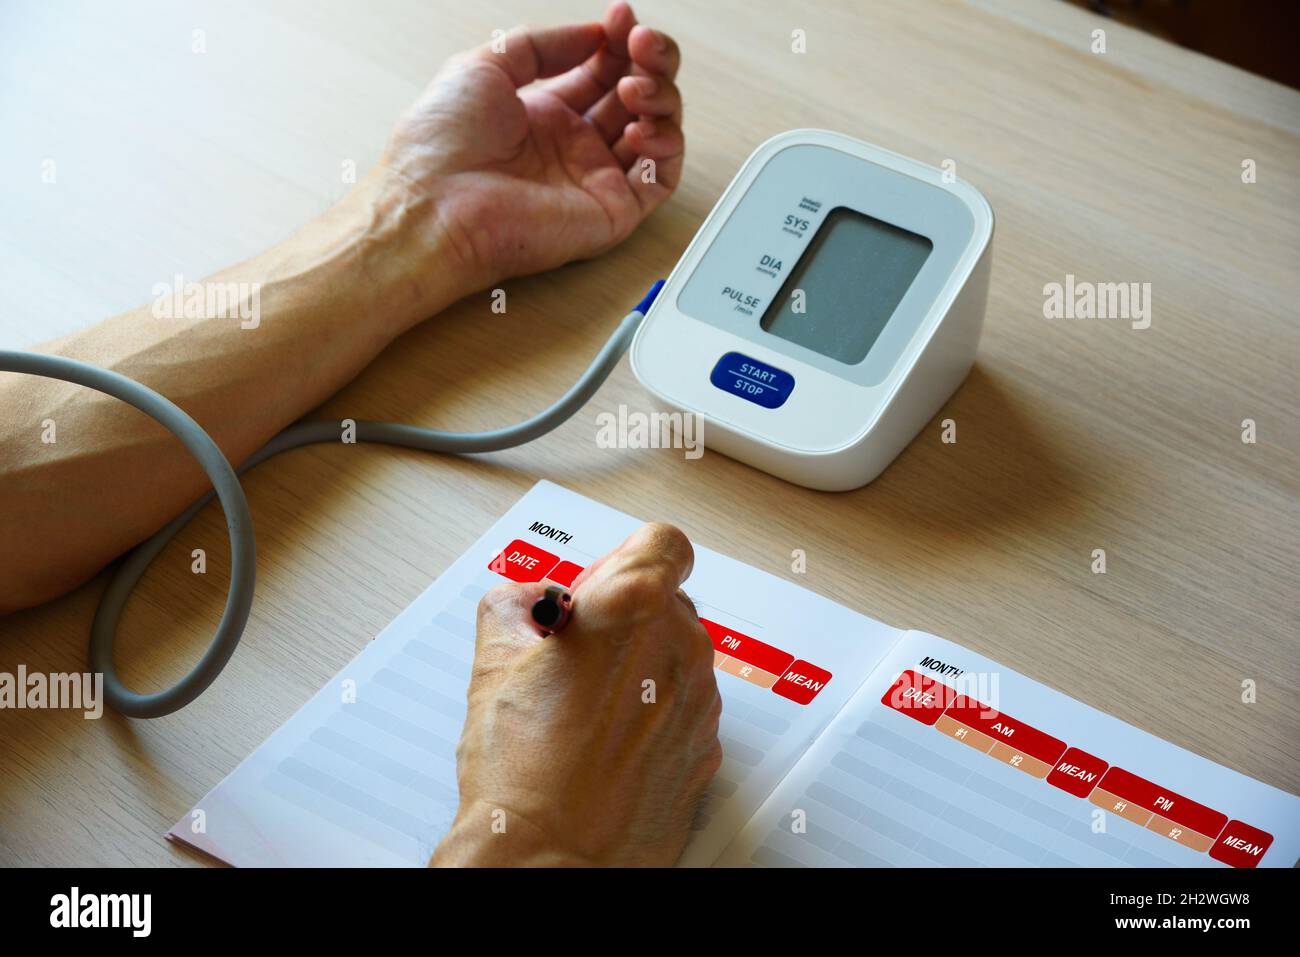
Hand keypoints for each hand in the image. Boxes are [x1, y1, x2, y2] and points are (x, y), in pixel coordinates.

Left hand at [352, 1, 682, 324]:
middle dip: (650, 63)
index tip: (622, 17)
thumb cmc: (441, 146)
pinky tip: (641, 126)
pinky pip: (660, 180)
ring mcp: (594, 178)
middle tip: (642, 44)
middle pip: (636, 97)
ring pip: (657, 132)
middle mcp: (573, 145)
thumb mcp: (485, 65)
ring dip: (660, 98)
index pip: (603, 71)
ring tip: (635, 86)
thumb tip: (592, 34)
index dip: (620, 42)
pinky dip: (666, 147)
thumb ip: (542, 45)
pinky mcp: (611, 212)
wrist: (434, 205)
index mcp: (544, 113)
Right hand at [432, 523, 721, 866]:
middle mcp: (679, 649)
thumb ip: (513, 606)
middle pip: (666, 601)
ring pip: (676, 656)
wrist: (550, 860)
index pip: (662, 543)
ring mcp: (699, 702)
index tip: (600, 587)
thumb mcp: (492, 664)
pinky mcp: (707, 748)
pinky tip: (606, 744)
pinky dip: (653, 714)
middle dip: (625, 618)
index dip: (626, 559)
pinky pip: (684, 707)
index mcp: (633, 611)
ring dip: (639, 668)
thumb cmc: (523, 774)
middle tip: (575, 656)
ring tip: (583, 712)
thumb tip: (529, 602)